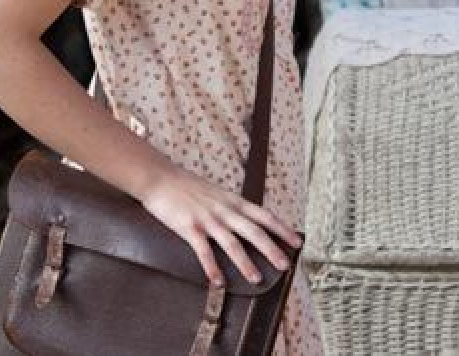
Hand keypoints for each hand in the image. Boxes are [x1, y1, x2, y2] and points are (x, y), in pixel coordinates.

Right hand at [139, 166, 301, 286]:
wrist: (161, 177)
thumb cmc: (189, 187)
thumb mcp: (218, 194)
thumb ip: (232, 208)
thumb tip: (248, 222)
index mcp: (234, 201)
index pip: (265, 216)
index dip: (283, 229)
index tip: (297, 242)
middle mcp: (225, 210)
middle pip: (254, 231)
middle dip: (272, 249)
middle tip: (286, 265)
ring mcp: (208, 219)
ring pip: (232, 243)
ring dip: (246, 263)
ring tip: (256, 279)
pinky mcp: (189, 227)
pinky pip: (204, 251)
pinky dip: (212, 268)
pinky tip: (218, 282)